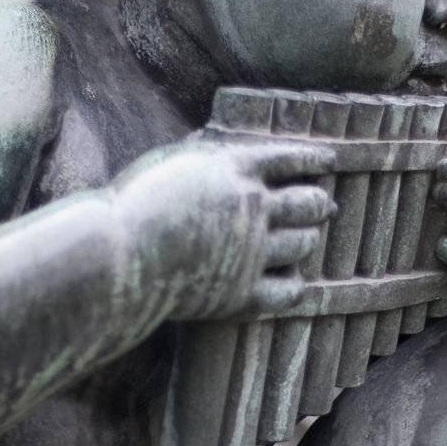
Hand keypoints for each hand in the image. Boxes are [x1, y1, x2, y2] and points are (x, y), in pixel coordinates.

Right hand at [110, 134, 335, 322]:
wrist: (116, 254)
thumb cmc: (132, 203)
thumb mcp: (174, 164)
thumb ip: (211, 159)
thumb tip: (234, 152)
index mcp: (235, 168)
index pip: (293, 158)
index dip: (316, 159)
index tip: (330, 162)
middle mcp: (252, 207)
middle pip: (309, 203)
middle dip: (318, 203)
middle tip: (321, 206)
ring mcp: (251, 251)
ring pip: (304, 244)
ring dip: (304, 241)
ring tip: (299, 241)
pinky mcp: (242, 292)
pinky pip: (289, 291)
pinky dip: (294, 284)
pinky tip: (289, 281)